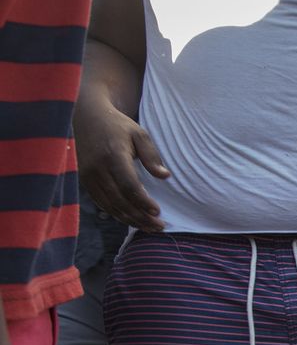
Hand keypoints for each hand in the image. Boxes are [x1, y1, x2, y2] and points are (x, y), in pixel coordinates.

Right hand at [75, 102, 168, 231]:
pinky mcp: (84, 180)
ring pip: (110, 205)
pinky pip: (101, 202)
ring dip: (130, 219)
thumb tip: (165, 176)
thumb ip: (151, 155)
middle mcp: (97, 168)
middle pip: (120, 200)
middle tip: (160, 226)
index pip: (129, 186)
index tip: (158, 212)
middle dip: (141, 216)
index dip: (143, 202)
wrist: (86, 117)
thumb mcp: (139, 134)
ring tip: (149, 227)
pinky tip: (132, 219)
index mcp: (113, 156)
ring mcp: (88, 176)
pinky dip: (117, 214)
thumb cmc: (117, 125)